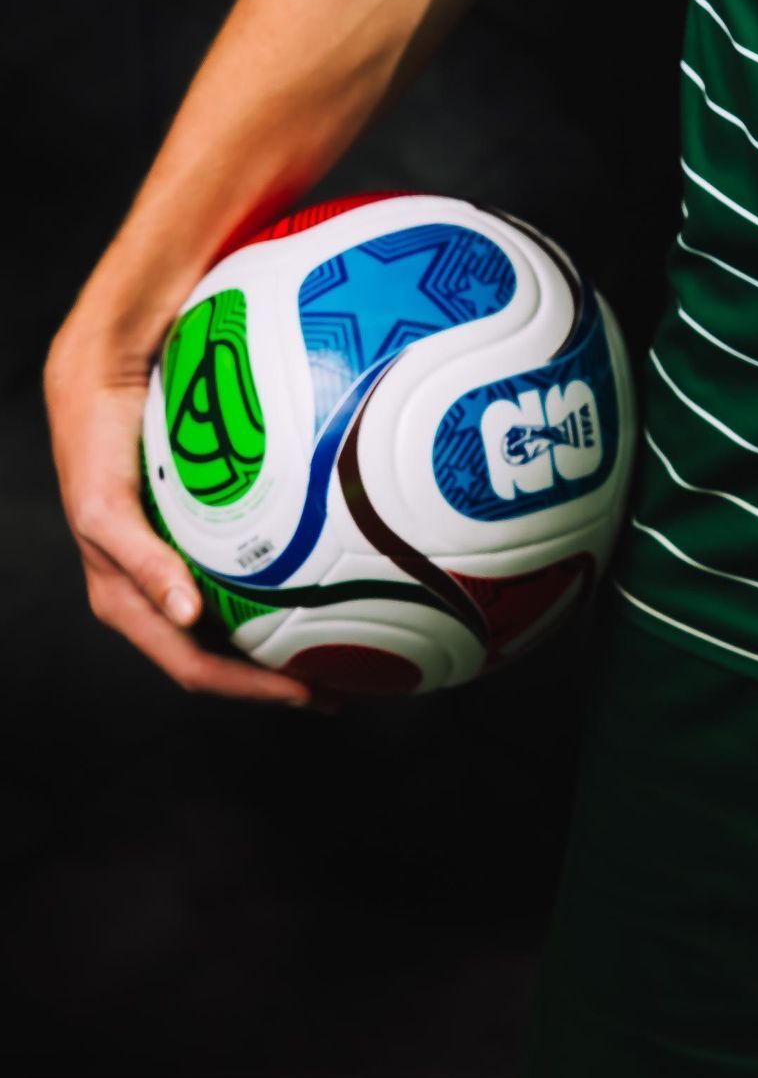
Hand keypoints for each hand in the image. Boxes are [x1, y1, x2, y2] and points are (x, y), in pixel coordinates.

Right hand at [43, 327, 336, 708]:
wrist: (101, 383)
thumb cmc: (94, 451)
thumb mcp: (106, 510)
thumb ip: (142, 562)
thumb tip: (186, 617)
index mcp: (130, 603)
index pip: (197, 668)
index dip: (251, 690)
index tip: (309, 694)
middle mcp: (158, 593)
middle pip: (224, 657)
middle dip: (276, 680)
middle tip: (341, 684)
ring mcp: (179, 566)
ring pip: (238, 620)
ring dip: (283, 640)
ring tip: (343, 646)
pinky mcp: (197, 533)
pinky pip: (245, 571)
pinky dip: (282, 586)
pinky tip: (324, 578)